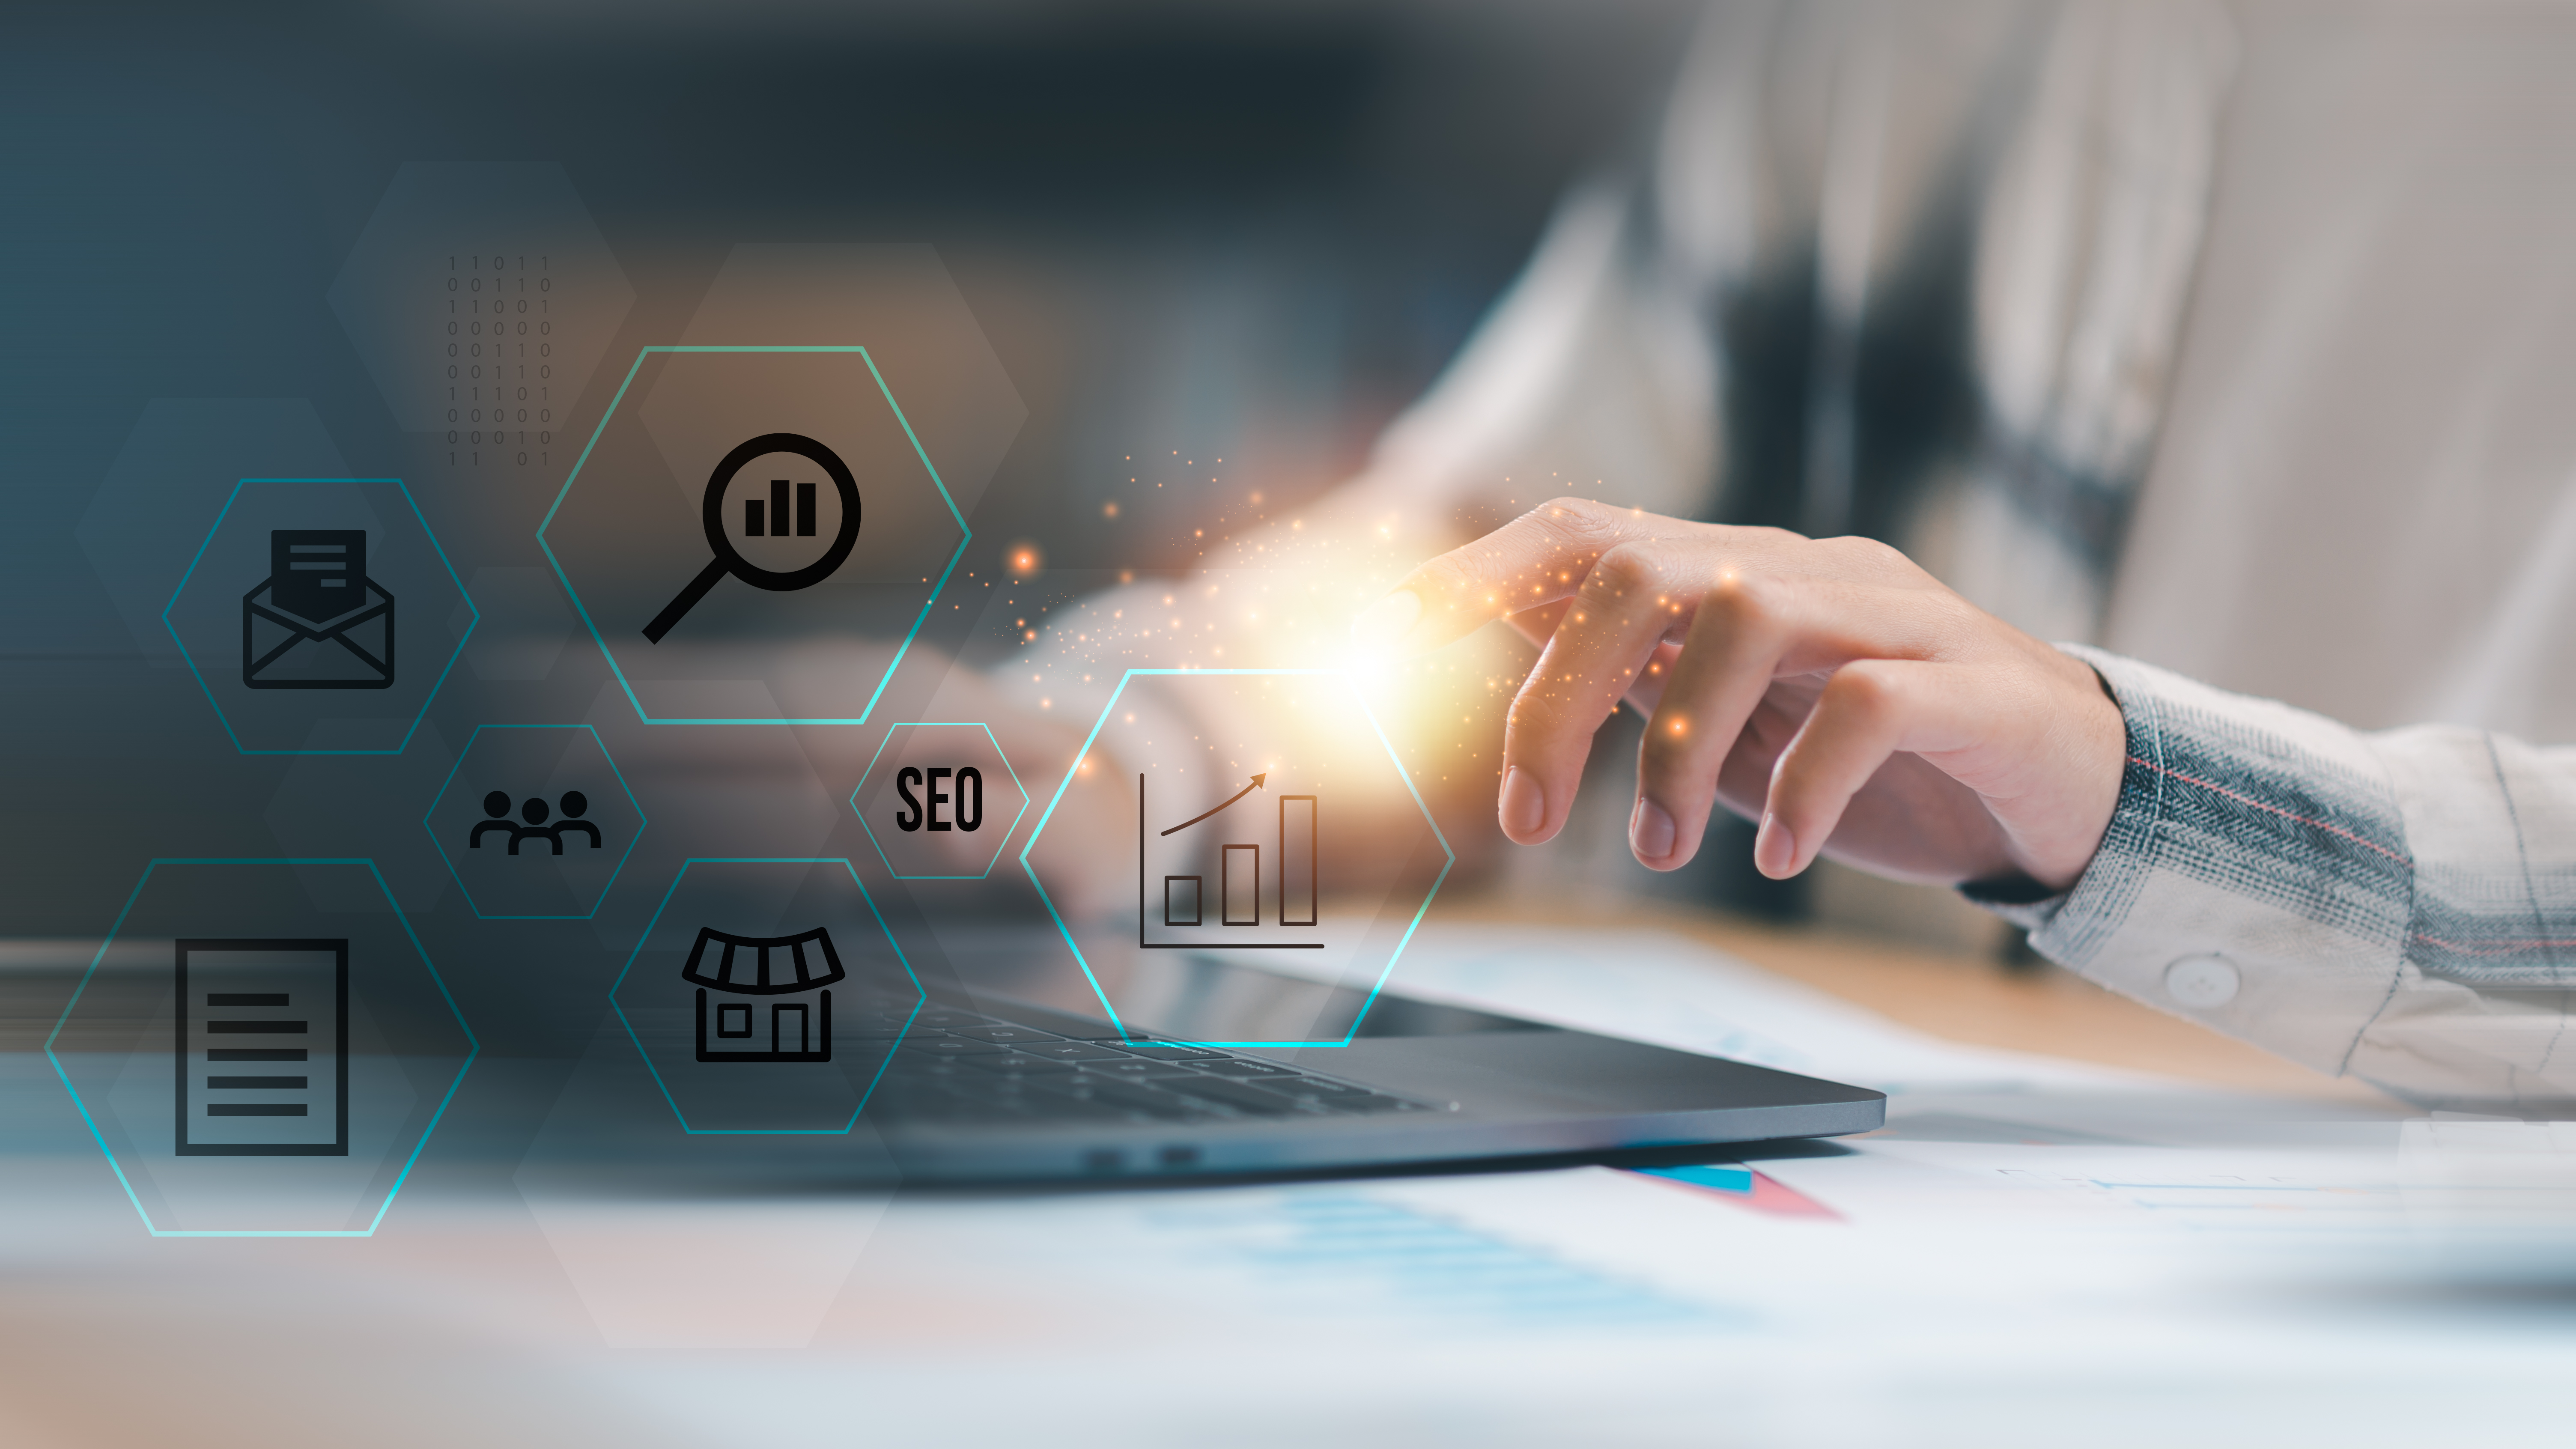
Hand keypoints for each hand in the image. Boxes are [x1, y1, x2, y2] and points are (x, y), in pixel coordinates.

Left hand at [1352, 499, 2125, 891]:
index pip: (1585, 532)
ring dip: (1671, 750)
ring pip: (1745, 617)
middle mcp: (1806, 572)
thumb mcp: (1738, 737)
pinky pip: (1867, 704)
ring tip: (1659, 854)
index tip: (1388, 639)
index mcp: (1739, 578)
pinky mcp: (1973, 685)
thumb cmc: (1884, 767)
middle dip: (1555, 693)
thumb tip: (1507, 711)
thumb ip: (1640, 705)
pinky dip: (1801, 787)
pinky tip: (1776, 860)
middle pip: (1642, 567)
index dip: (1479, 571)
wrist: (2069, 787)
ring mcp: (1895, 616)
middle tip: (1526, 819)